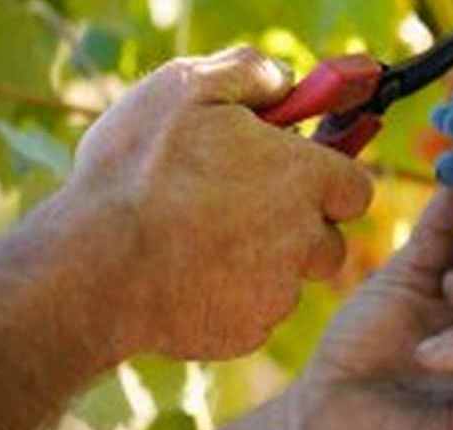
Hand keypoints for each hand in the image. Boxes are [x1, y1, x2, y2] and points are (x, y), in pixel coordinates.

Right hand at [45, 46, 371, 360]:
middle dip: (300, 229)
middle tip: (245, 211)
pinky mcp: (248, 332)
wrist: (95, 265)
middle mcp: (305, 240)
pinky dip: (230, 300)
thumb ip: (250, 74)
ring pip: (288, 280)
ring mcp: (278, 293)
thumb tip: (282, 81)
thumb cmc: (140, 170)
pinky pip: (252, 314)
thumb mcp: (188, 87)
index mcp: (305, 179)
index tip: (299, 176)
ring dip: (262, 265)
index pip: (357, 188)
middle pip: (328, 241)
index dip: (330, 181)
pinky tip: (185, 280)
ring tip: (201, 244)